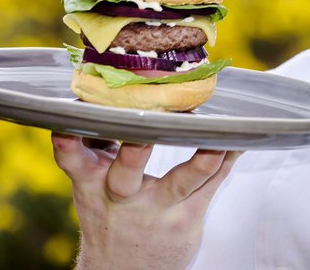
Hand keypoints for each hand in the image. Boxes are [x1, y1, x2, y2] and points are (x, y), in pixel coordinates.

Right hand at [52, 134, 240, 269]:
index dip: (68, 143)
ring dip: (203, 158)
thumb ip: (95, 144)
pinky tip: (241, 140)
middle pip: (127, 173)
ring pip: (183, 181)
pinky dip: (227, 159)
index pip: (73, 160)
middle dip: (134, 151)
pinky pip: (213, 184)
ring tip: (219, 136)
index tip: (68, 125)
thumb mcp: (91, 183)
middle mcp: (122, 196)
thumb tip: (97, 92)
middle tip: (145, 126)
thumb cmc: (109, 212)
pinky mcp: (187, 218)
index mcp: (91, 181)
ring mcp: (158, 209)